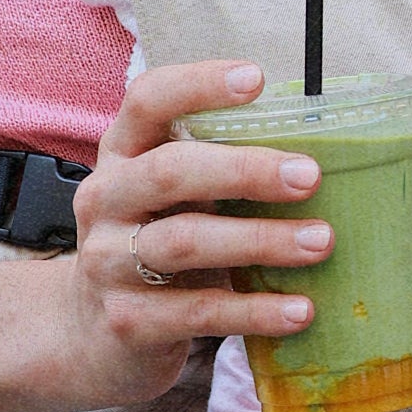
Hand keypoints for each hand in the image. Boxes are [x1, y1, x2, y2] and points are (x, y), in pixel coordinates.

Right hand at [46, 61, 335, 407]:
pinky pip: (197, 311)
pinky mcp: (127, 321)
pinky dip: (254, 311)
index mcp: (122, 154)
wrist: (89, 333)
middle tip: (310, 176)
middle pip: (170, 172)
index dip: (198, 84)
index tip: (258, 79)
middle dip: (245, 171)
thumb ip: (218, 167)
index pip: (147, 101)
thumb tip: (322, 150)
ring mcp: (108, 262)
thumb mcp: (172, 197)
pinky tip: (300, 310)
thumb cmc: (156, 242)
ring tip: (321, 241)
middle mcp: (106, 199)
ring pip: (185, 242)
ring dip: (261, 240)